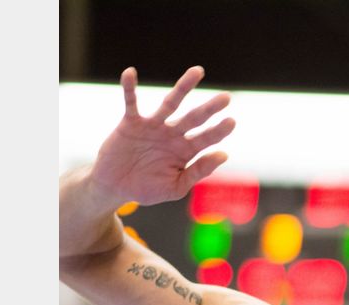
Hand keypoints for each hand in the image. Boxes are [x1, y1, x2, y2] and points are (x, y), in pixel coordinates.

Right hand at [90, 66, 235, 207]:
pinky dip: (129, 88)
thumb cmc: (147, 189)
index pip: (206, 138)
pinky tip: (130, 73)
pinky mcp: (131, 123)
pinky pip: (130, 102)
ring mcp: (153, 127)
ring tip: (198, 72)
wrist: (116, 188)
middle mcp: (172, 135)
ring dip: (184, 88)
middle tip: (227, 97)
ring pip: (170, 103)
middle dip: (210, 108)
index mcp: (185, 151)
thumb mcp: (176, 186)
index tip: (231, 122)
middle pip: (194, 118)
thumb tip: (224, 154)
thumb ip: (198, 172)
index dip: (218, 131)